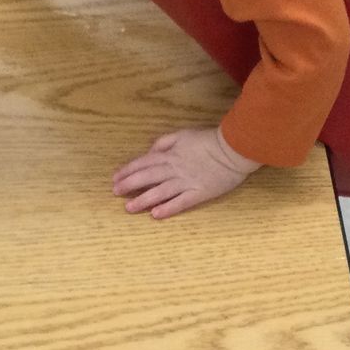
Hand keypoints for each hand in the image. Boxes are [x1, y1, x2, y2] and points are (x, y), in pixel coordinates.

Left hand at [112, 127, 258, 219]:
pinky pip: (180, 202)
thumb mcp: (183, 134)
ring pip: (160, 192)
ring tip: (129, 208)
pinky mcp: (199, 193)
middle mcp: (174, 169)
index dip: (128, 170)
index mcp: (170, 154)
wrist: (233, 149)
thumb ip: (165, 142)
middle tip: (115, 193)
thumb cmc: (209, 140)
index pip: (144, 162)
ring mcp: (186, 182)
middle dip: (129, 185)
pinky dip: (167, 208)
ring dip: (143, 200)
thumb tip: (150, 150)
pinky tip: (155, 215)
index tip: (115, 178)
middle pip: (147, 177)